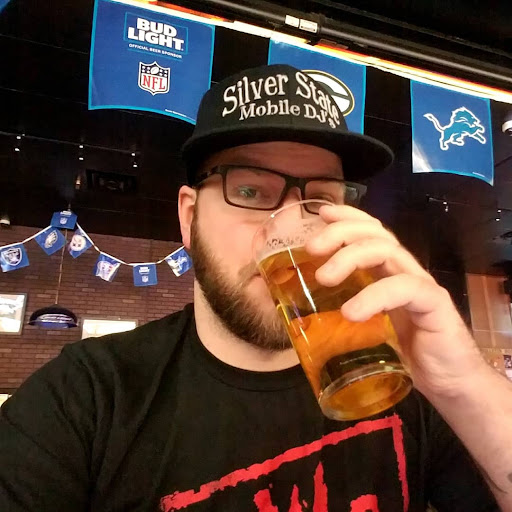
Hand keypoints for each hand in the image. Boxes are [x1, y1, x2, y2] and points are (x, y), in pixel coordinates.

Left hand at [305, 204, 486, 399]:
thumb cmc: (406, 354)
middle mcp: (405, 272)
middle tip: (311, 248)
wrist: (451, 385)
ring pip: (388, 252)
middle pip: (376, 235)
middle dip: (341, 233)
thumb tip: (301, 311)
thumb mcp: (368, 329)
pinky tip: (352, 312)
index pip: (371, 232)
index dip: (348, 217)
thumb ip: (346, 312)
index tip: (321, 213)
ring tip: (324, 278)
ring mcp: (421, 286)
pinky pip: (405, 288)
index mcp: (388, 273)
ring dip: (350, 257)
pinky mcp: (435, 305)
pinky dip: (375, 295)